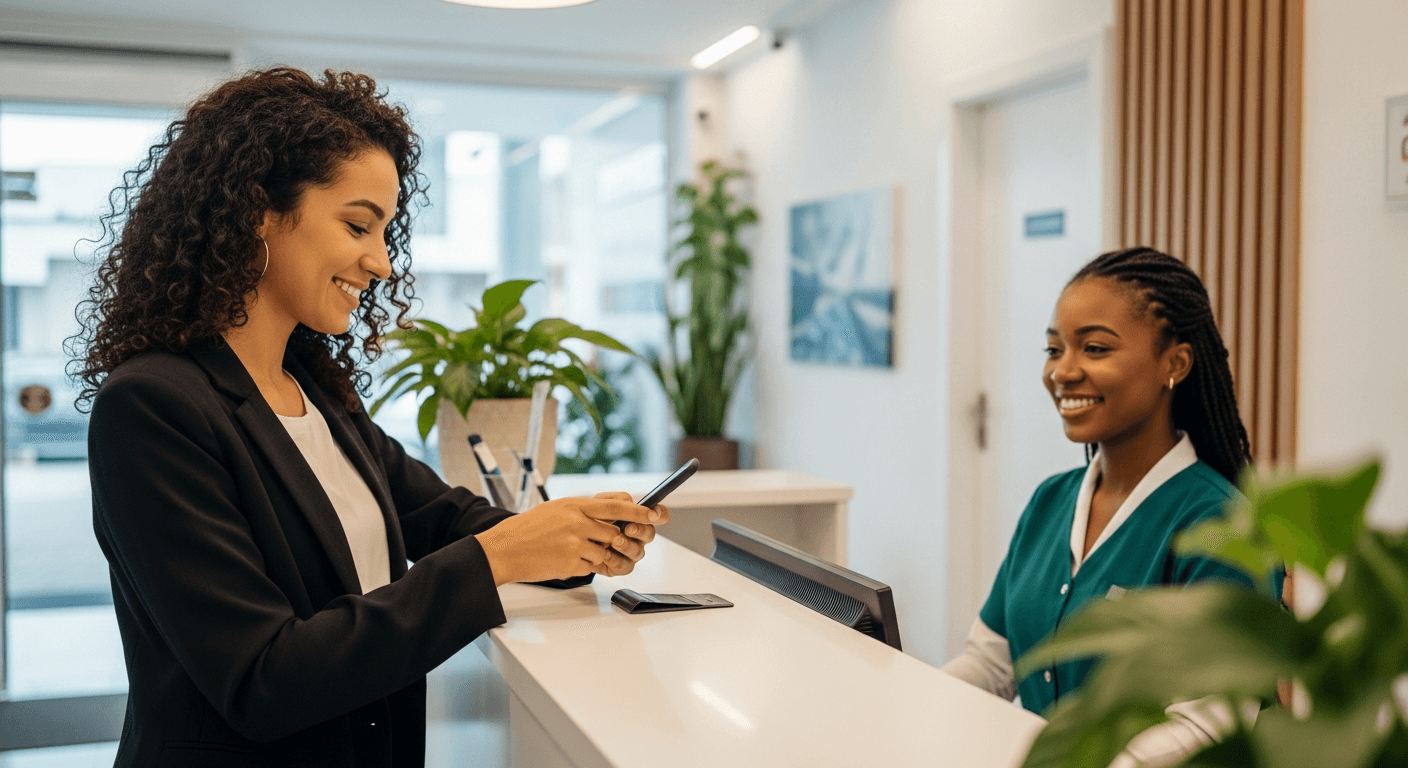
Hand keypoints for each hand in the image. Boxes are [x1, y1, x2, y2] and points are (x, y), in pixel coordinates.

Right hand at [474, 494, 666, 585]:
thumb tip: (615, 513)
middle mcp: (578, 522)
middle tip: (600, 541)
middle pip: (615, 534)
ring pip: (604, 553)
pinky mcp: (571, 564)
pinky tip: (563, 559)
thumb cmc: (530, 528)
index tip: (656, 515)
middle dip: (612, 541)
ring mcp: (575, 544)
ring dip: (594, 555)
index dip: (640, 512)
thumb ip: (586, 509)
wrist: (504, 548)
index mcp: (577, 505)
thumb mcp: (559, 508)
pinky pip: (590, 567)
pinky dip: (581, 566)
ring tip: (571, 550)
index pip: (618, 506)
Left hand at [586, 491, 669, 576]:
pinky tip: (604, 554)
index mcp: (636, 518)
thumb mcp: (600, 503)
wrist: (570, 537)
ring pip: (638, 552)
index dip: (661, 514)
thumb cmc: (587, 519)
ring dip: (626, 546)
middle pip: (649, 534)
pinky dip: (614, 560)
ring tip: (614, 541)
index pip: (658, 515)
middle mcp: (637, 536)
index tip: (654, 514)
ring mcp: (630, 552)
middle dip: (640, 530)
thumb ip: (616, 500)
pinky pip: (624, 566)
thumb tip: (631, 502)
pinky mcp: (620, 566)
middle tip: (629, 528)